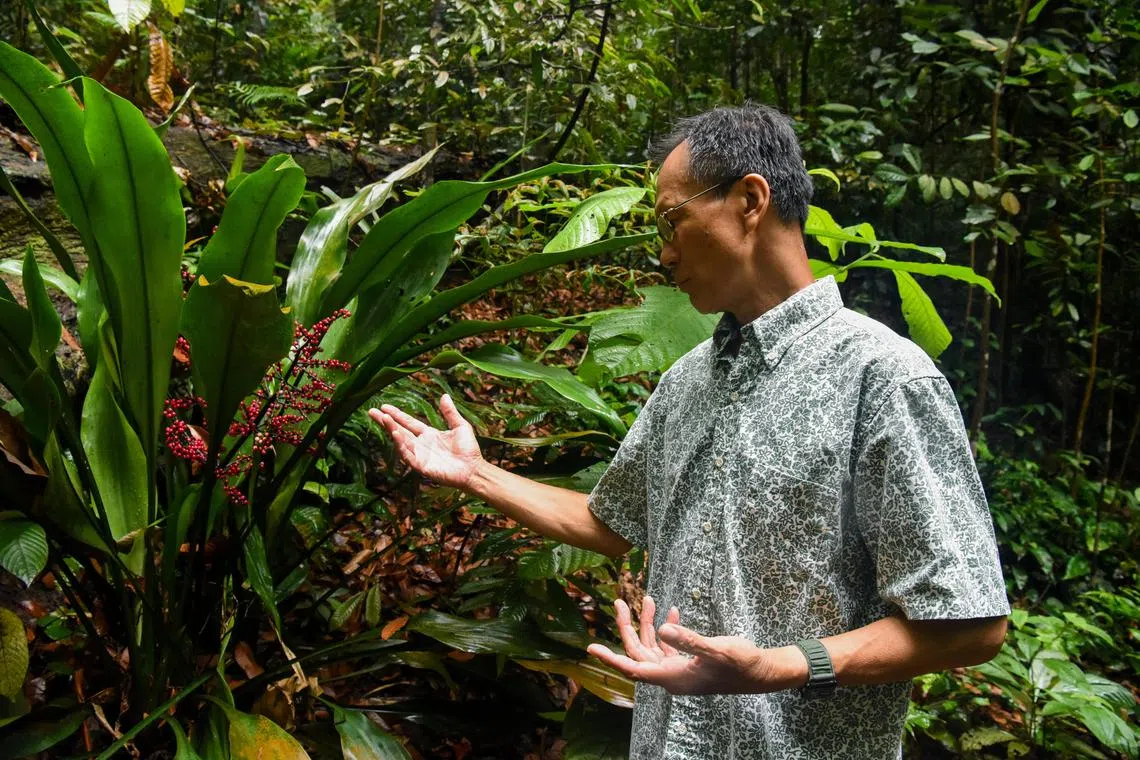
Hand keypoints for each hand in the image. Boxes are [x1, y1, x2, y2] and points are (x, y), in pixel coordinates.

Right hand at [368, 394, 483, 489]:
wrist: (473, 469)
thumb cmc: (468, 449)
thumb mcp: (460, 426)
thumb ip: (450, 413)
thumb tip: (444, 396)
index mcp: (428, 434)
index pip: (408, 422)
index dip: (396, 414)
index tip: (384, 406)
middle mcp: (421, 444)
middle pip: (399, 430)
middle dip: (386, 421)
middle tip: (372, 411)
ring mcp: (420, 455)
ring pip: (401, 441)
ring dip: (392, 430)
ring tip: (384, 419)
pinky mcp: (421, 465)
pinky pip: (408, 455)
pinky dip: (401, 445)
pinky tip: (396, 435)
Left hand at [586, 596, 788, 695]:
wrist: (762, 672)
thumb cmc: (740, 664)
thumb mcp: (715, 649)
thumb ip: (689, 640)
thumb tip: (663, 630)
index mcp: (673, 677)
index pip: (634, 668)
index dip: (612, 658)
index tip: (592, 647)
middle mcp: (671, 675)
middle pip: (639, 652)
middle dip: (628, 627)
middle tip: (620, 602)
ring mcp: (679, 669)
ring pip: (653, 646)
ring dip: (648, 624)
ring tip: (648, 599)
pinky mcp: (689, 662)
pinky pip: (668, 645)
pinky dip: (667, 628)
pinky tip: (671, 611)